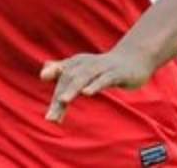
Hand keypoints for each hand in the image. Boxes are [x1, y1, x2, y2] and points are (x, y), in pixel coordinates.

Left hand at [39, 45, 157, 123]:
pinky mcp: (116, 72)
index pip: (62, 82)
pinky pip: (104, 78)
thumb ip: (62, 71)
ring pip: (84, 77)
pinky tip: (87, 93)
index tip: (50, 118)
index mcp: (76, 63)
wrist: (133, 58)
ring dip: (72, 89)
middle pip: (69, 80)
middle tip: (51, 117)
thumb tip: (42, 73)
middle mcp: (86, 63)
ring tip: (62, 101)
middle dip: (60, 98)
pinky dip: (94, 84)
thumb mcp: (82, 69)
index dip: (56, 99)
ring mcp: (102, 67)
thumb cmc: (104, 67)